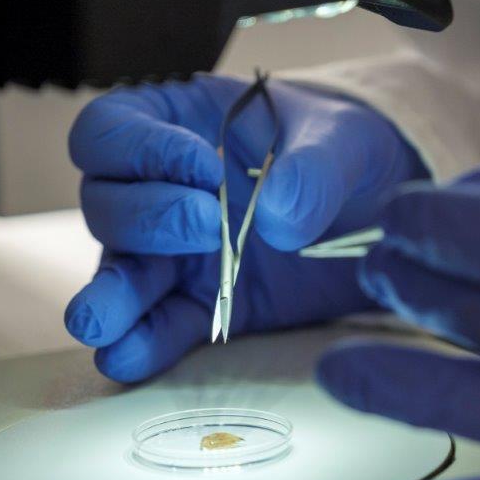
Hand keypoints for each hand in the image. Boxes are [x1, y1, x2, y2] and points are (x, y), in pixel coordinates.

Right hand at [65, 74, 425, 381]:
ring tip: (101, 322)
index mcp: (180, 123)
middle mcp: (162, 187)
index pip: (112, 128)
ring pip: (120, 271)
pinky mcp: (206, 303)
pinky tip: (132, 356)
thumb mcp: (347, 138)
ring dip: (112, 296)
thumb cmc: (346, 149)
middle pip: (107, 203)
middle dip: (148, 219)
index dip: (139, 149)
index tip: (205, 170)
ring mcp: (178, 252)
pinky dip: (146, 342)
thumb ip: (316, 168)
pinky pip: (164, 324)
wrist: (377, 205)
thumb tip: (277, 219)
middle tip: (210, 228)